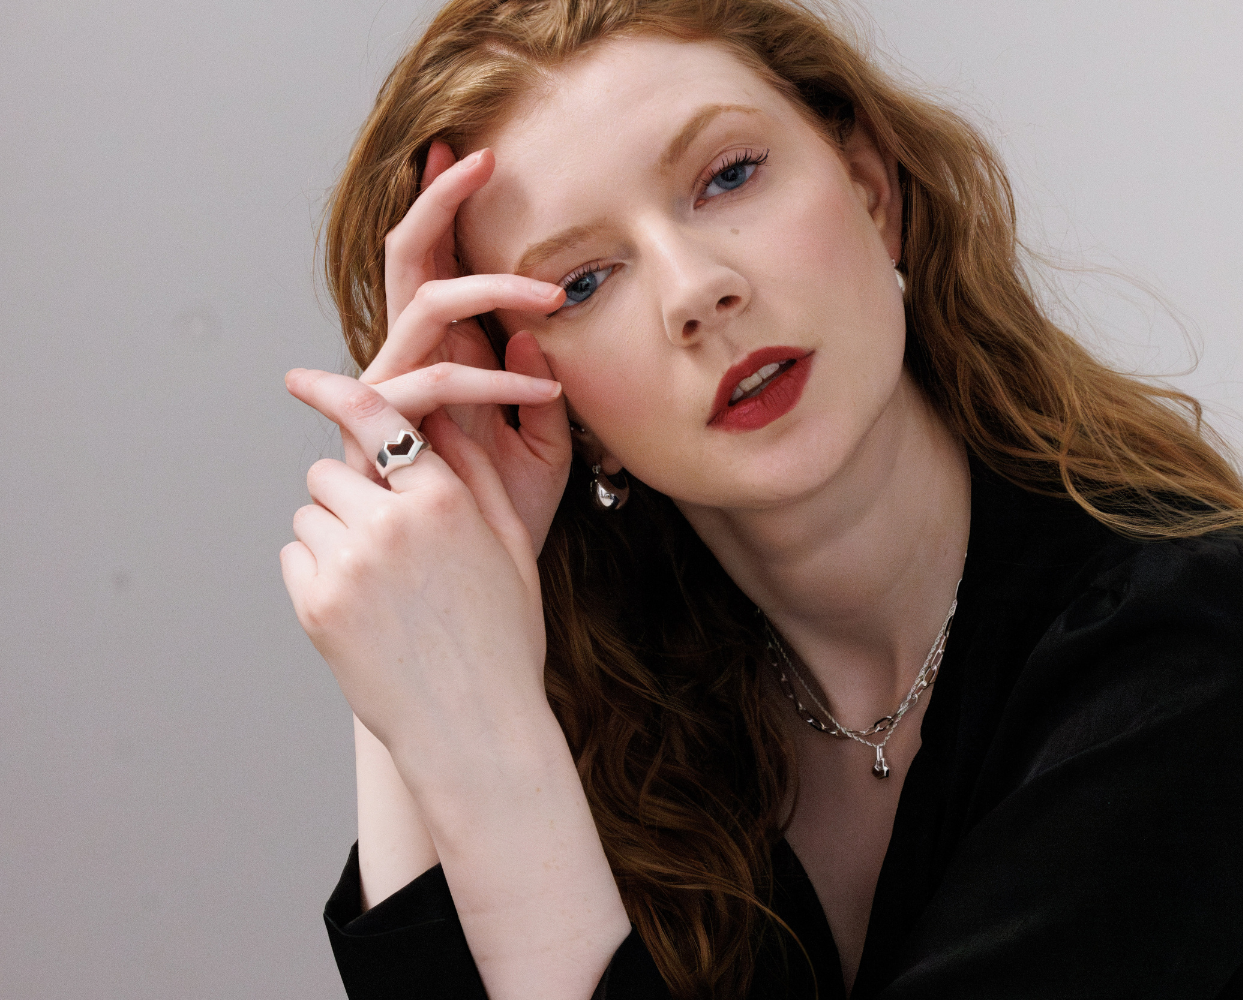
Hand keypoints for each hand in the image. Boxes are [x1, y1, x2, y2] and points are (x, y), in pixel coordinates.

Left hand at [280, 369, 549, 761]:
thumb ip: (475, 473)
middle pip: (331, 468)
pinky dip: (317, 572)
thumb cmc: (504, 635)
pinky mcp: (315, 605)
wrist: (475, 725)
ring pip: (310, 512)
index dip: (335, 391)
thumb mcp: (511, 546)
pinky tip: (362, 607)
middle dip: (349, 491)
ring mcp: (348, 565)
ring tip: (379, 582)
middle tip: (383, 535)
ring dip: (333, 532)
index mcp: (446, 501)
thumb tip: (439, 418)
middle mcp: (392, 523)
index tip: (299, 378)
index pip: (380, 418)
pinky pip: (295, 556)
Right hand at [353, 142, 571, 556]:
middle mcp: (408, 364)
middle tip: (477, 158)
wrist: (468, 593)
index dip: (446, 208)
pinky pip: (437, 384)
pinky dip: (497, 380)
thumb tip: (539, 336)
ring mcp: (392, 394)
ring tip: (553, 295)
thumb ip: (544, 399)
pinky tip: (548, 392)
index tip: (473, 152)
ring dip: (491, 288)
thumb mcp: (546, 460)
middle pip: (411, 261)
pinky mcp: (386, 434)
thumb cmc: (498, 527)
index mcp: (442, 358)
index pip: (439, 266)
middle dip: (437, 204)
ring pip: (427, 310)